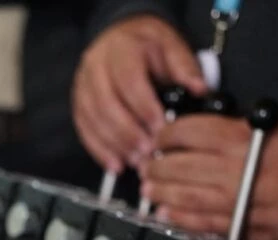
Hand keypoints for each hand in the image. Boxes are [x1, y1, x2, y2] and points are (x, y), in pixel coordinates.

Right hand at [72, 16, 206, 172]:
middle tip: (148, 152)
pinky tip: (115, 164)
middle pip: (106, 104)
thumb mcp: (171, 46)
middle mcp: (96, 66)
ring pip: (92, 120)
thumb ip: (184, 67)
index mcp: (121, 49)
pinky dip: (99, 150)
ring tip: (136, 161)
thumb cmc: (147, 45)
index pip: (128, 81)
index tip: (160, 129)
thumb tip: (199, 89)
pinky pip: (84, 129)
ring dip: (114, 145)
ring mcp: (83, 85)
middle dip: (128, 133)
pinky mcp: (78, 103)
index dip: (144, 108)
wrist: (122, 37)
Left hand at [139, 111, 277, 239]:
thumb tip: (206, 135)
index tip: (159, 138)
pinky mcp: (248, 230)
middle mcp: (233, 172)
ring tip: (151, 190)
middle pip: (177, 167)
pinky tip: (169, 215)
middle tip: (147, 166)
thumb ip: (239, 129)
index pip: (185, 132)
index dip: (165, 135)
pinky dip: (182, 220)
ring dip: (161, 193)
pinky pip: (205, 226)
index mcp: (240, 139)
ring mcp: (238, 204)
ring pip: (184, 198)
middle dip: (156, 166)